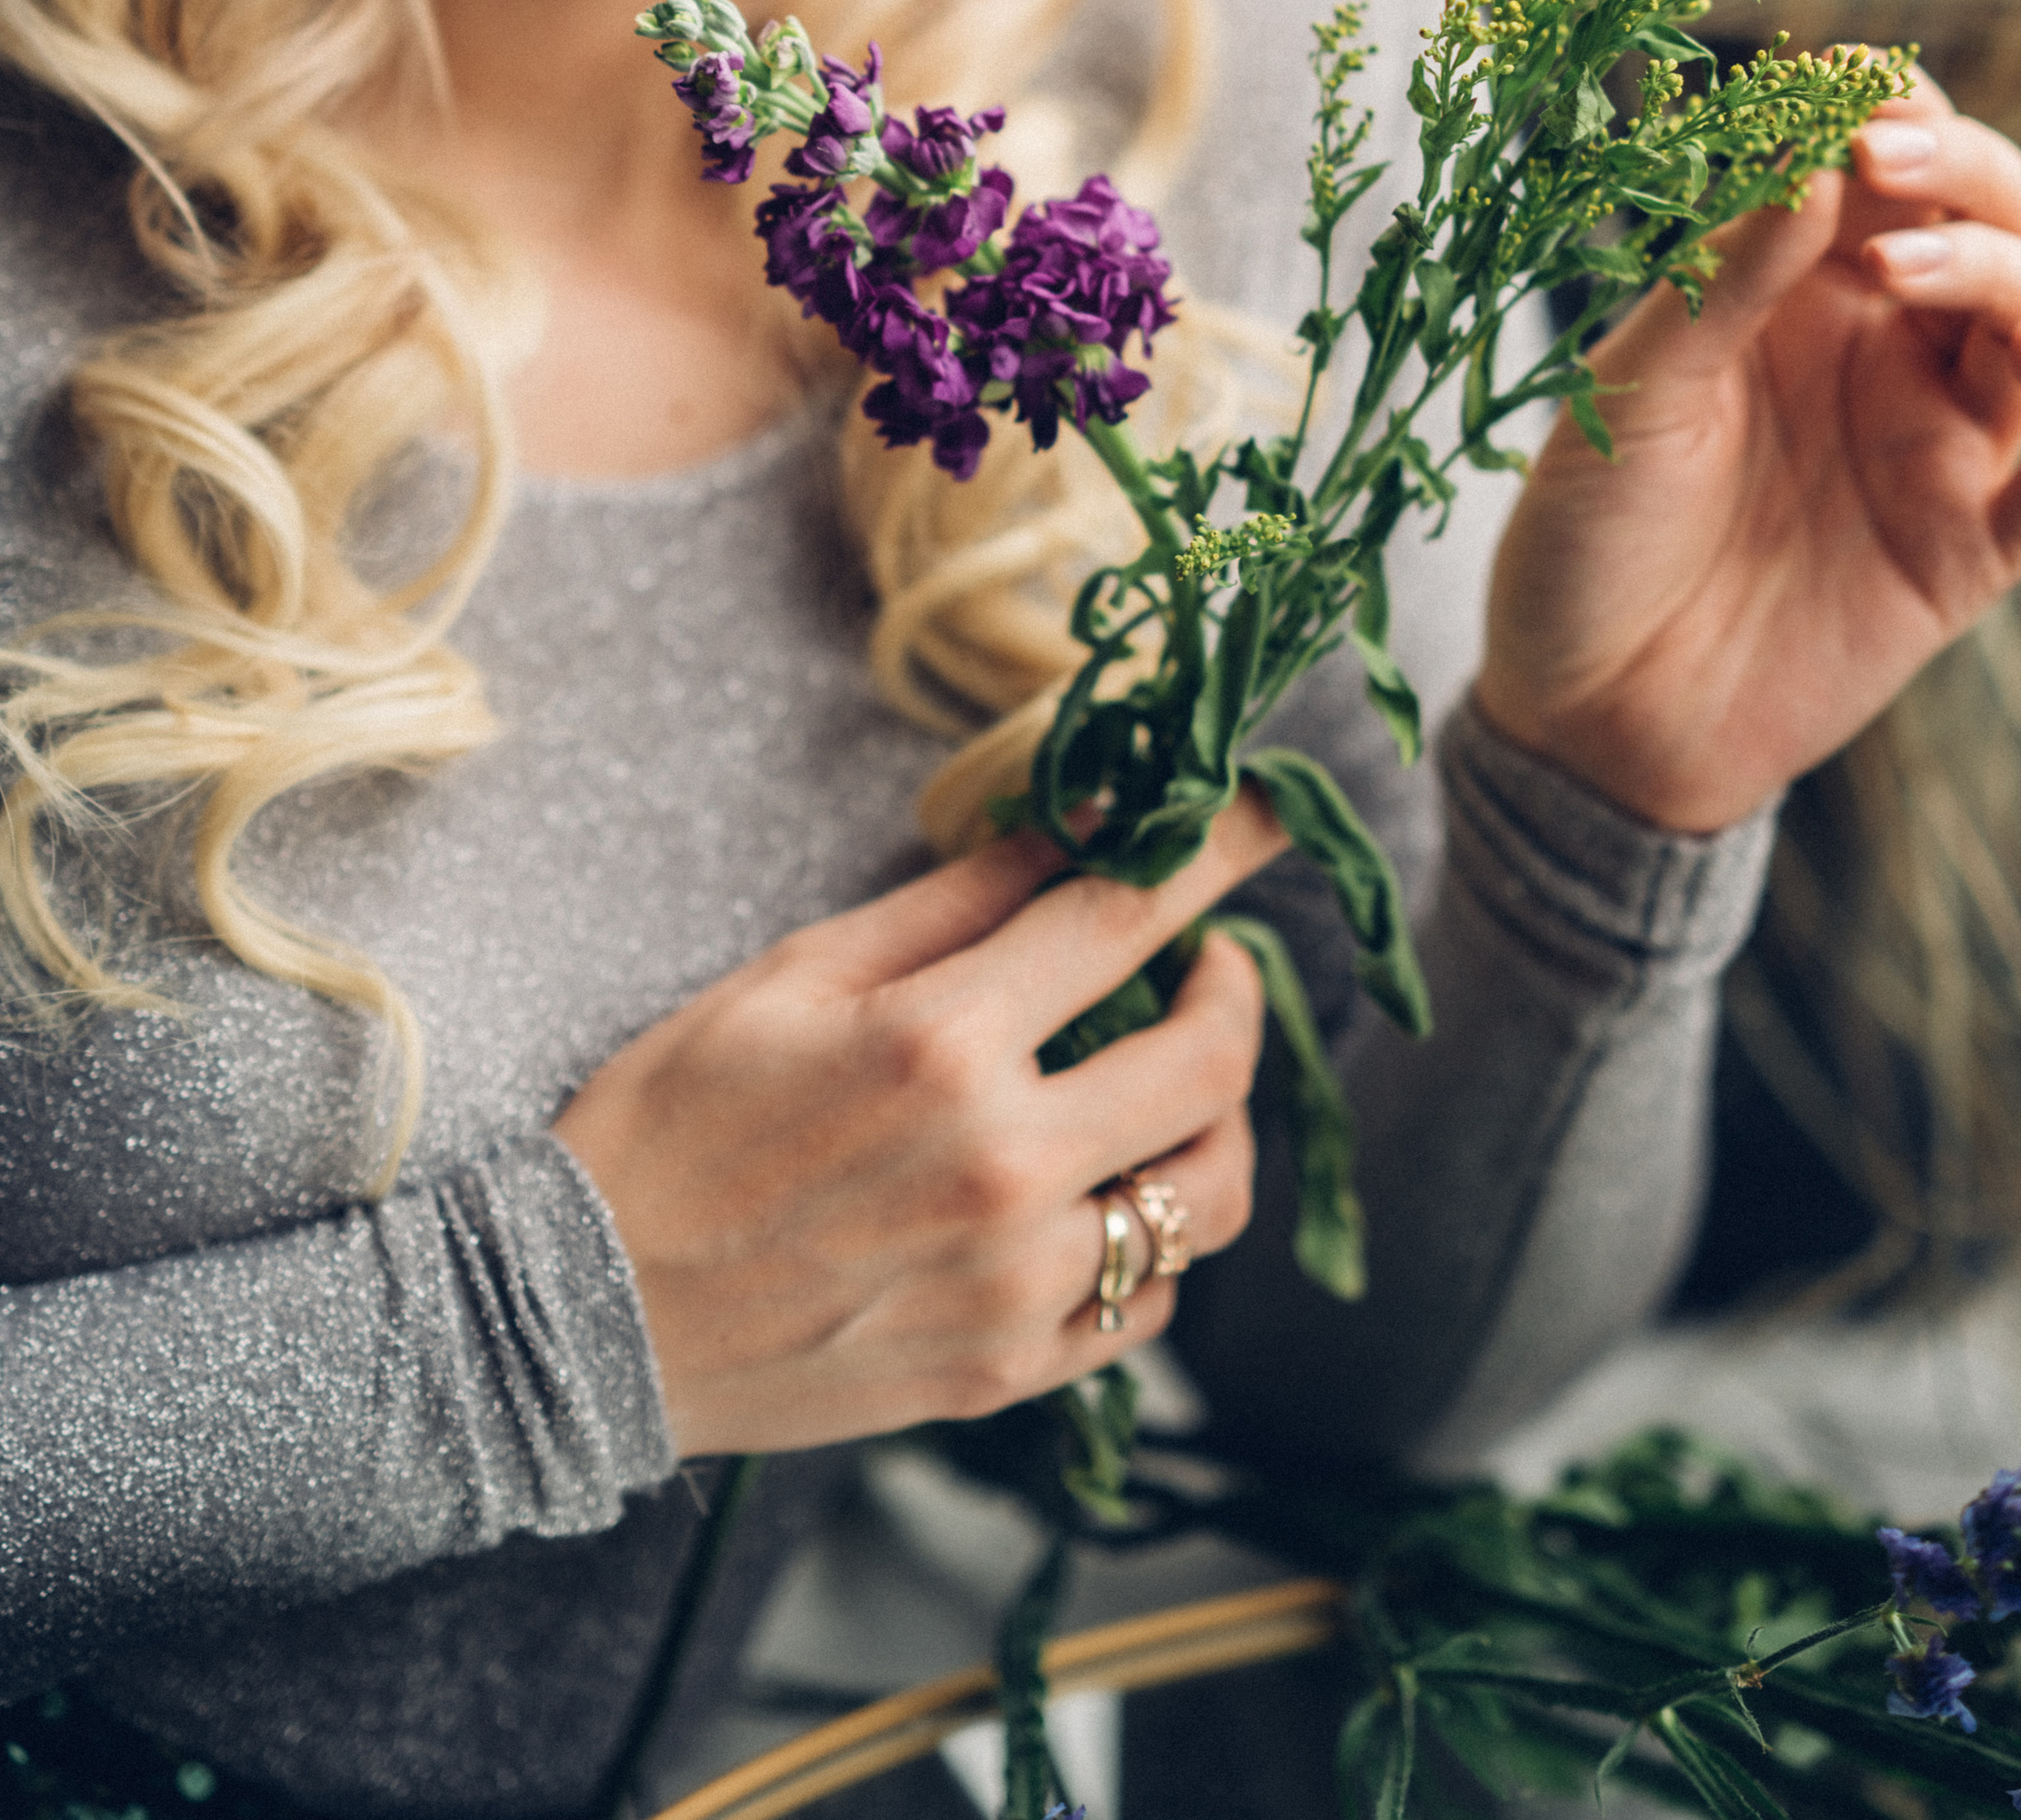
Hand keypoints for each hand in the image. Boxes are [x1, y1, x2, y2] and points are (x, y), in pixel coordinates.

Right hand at [551, 790, 1282, 1455]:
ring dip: (1218, 1122)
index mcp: (942, 1043)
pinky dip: (1154, 1239)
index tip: (1271, 814)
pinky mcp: (1006, 1370)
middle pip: (1212, 1061)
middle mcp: (1003, 1165)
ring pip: (1209, 1197)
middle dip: (1235, 987)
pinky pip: (1150, 1302)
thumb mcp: (796, 972)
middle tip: (1210, 960)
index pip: (1129, 918)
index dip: (1221, 850)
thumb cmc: (674, 1123)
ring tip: (1172, 1082)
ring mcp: (1014, 1283)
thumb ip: (952, 901)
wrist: (585, 1318)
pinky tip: (1107, 1195)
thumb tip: (1072, 825)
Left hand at [1473, 74, 2020, 833]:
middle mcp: (1886, 352)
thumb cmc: (1585, 535)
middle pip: (2004, 219)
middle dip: (1967, 167)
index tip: (1849, 90)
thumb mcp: (1636, 388)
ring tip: (1898, 266)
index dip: (1894, 109)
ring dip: (2001, 265)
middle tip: (1885, 157)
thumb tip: (1815, 152)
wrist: (1580, 716)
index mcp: (1799, 290)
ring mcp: (1936, 446)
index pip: (1895, 163)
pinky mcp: (1969, 549)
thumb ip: (1728, 276)